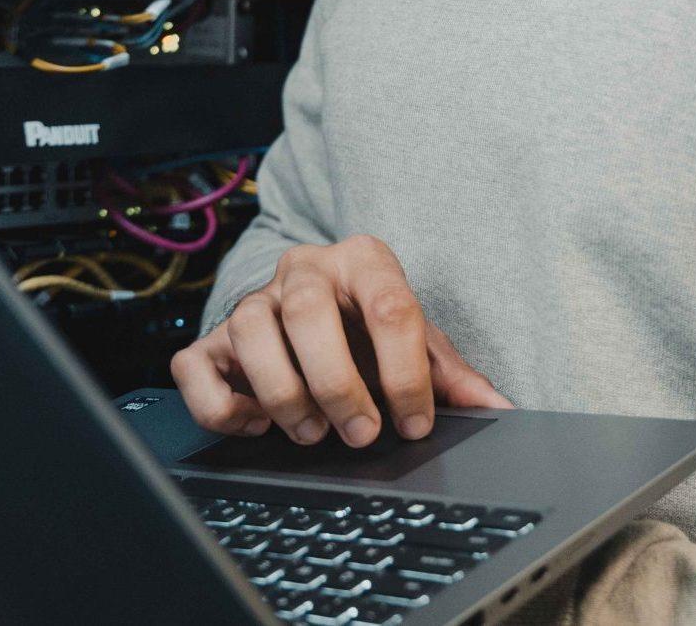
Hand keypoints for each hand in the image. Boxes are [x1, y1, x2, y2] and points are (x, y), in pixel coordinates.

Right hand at [171, 234, 512, 446]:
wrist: (312, 306)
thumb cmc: (369, 329)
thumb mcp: (416, 342)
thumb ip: (452, 375)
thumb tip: (499, 409)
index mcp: (363, 261)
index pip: (391, 306)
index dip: (406, 373)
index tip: (415, 422)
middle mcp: (304, 270)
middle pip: (310, 310)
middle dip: (338, 383)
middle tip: (362, 433)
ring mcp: (254, 300)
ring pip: (251, 329)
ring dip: (284, 394)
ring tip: (314, 432)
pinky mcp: (212, 337)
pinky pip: (197, 367)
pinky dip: (224, 406)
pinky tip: (257, 423)